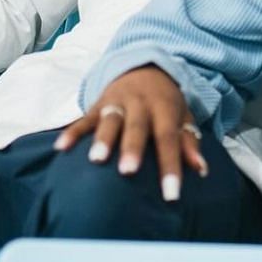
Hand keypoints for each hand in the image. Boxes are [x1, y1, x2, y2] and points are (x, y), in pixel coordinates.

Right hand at [56, 65, 206, 201]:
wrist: (144, 66)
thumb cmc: (166, 102)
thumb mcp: (183, 116)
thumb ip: (189, 142)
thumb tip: (200, 170)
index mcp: (163, 107)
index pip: (168, 138)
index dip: (170, 166)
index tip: (171, 195)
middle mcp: (139, 102)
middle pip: (136, 127)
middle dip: (131, 149)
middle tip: (128, 172)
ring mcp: (116, 102)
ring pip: (108, 120)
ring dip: (102, 140)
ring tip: (96, 160)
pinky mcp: (97, 104)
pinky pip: (84, 119)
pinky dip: (72, 132)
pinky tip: (61, 148)